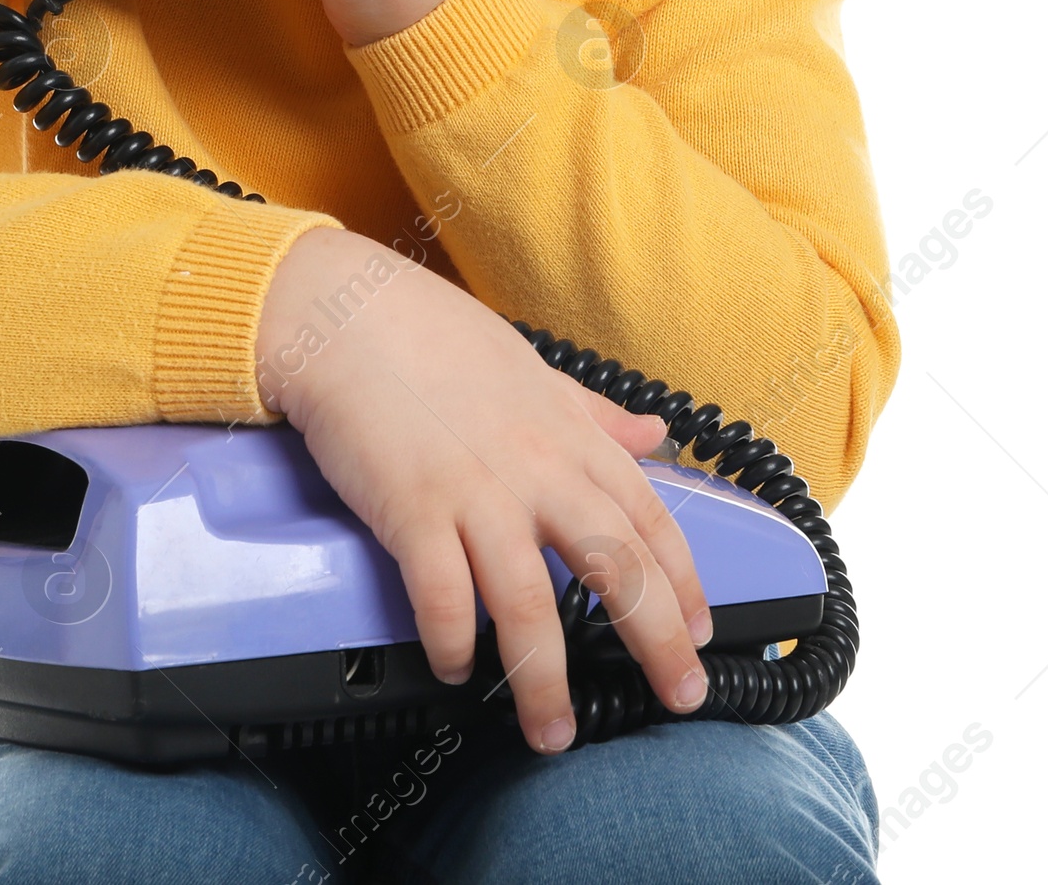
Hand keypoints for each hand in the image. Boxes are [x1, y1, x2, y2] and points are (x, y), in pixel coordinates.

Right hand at [255, 227, 713, 754]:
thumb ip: (594, 412)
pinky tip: (456, 670)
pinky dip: (453, 643)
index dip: (683, 582)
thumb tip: (654, 432)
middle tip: (680, 698)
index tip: (701, 633)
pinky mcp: (413, 509)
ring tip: (552, 731)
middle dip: (656, 641)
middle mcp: (534, 468)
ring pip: (529, 605)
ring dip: (544, 680)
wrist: (347, 315)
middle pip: (615, 567)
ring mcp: (475, 491)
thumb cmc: (434, 338)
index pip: (649, 518)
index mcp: (567, 435)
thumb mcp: (532, 369)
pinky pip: (442, 597)